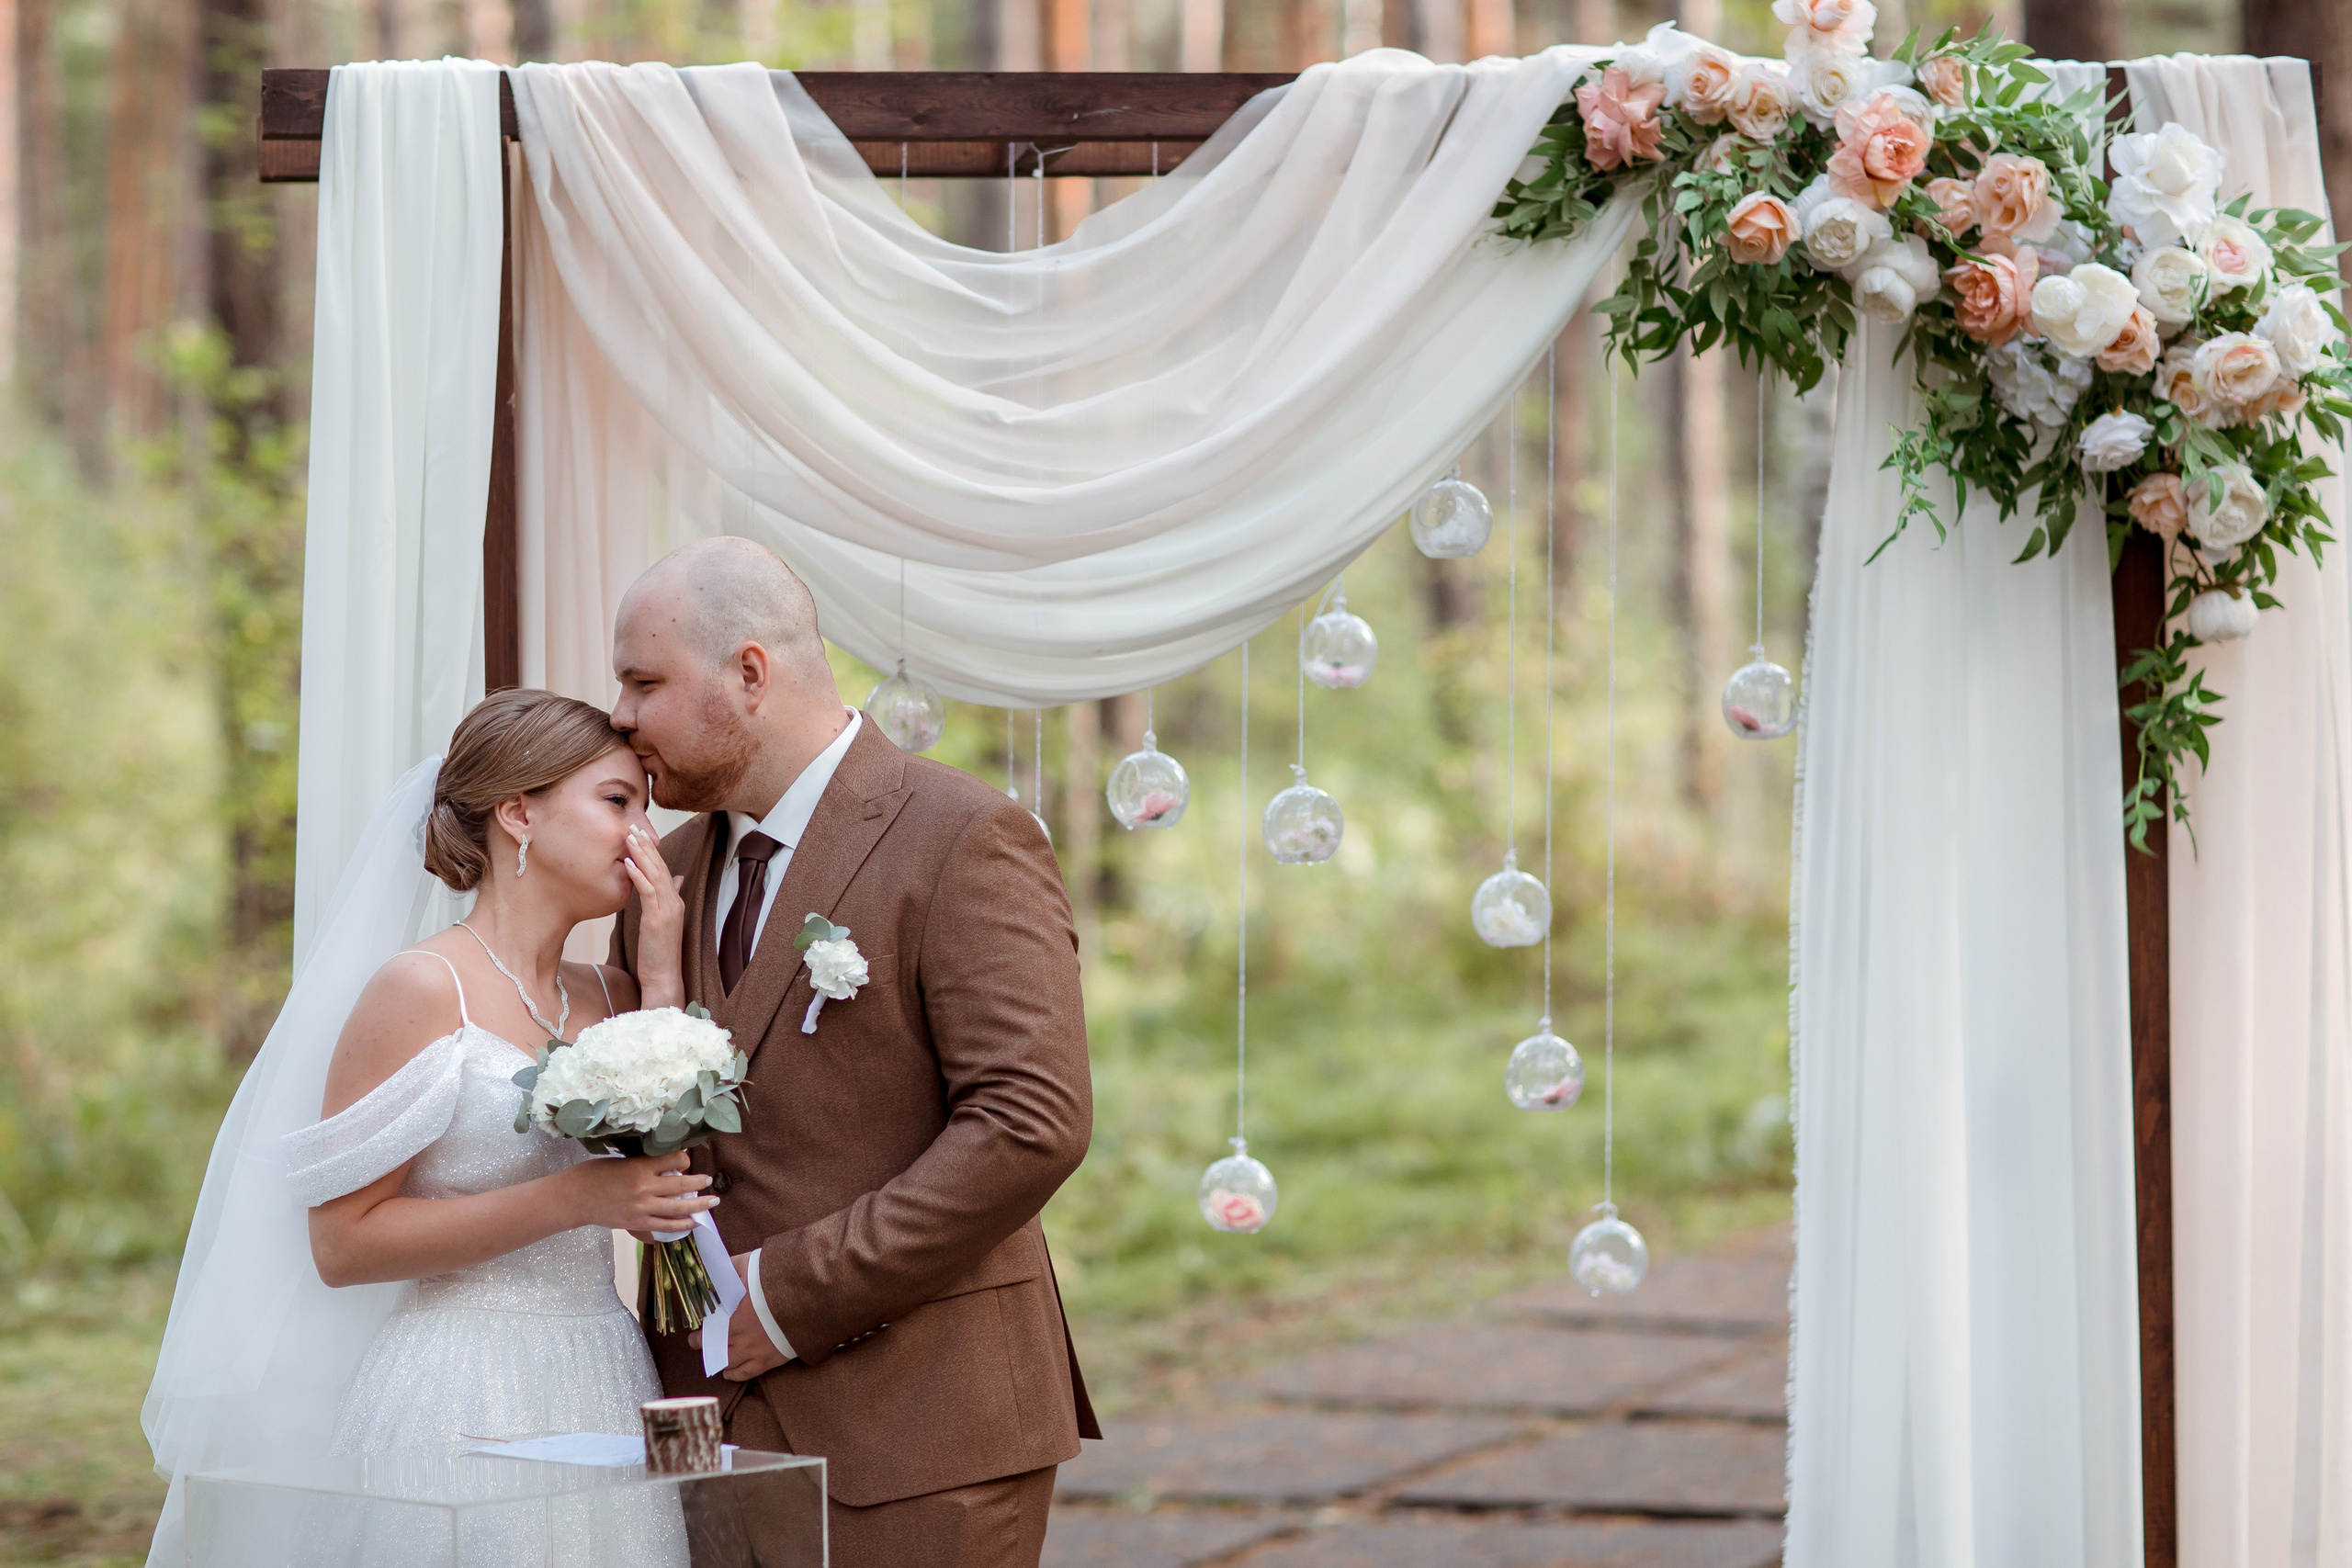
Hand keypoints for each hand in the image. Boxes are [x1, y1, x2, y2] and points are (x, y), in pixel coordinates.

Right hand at [565, 1151, 714, 1232]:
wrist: (573, 1198)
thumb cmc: (593, 1174)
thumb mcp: (621, 1160)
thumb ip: (644, 1164)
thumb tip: (667, 1165)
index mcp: (640, 1167)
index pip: (674, 1159)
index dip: (685, 1158)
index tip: (688, 1157)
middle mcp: (645, 1188)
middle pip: (681, 1185)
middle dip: (699, 1182)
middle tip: (709, 1180)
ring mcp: (642, 1208)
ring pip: (678, 1208)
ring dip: (698, 1205)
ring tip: (712, 1202)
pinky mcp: (637, 1223)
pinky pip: (665, 1226)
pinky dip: (681, 1225)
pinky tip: (693, 1223)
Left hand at [623, 824, 686, 1009]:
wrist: (664, 979)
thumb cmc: (658, 954)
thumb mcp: (662, 923)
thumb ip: (666, 899)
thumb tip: (675, 878)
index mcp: (674, 902)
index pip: (663, 869)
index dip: (651, 851)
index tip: (638, 834)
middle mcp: (674, 902)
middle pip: (660, 866)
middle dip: (646, 845)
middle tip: (632, 825)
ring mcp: (668, 910)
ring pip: (655, 874)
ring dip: (641, 854)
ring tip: (629, 836)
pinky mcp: (657, 919)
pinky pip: (648, 892)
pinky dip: (638, 875)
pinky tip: (627, 862)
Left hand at [688, 1252, 789, 1381]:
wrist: (807, 1296)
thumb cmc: (776, 1278)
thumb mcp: (746, 1264)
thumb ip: (726, 1268)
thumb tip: (712, 1270)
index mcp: (729, 1313)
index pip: (705, 1323)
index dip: (699, 1323)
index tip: (698, 1322)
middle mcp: (736, 1335)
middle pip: (710, 1343)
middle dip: (701, 1341)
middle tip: (697, 1339)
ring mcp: (751, 1350)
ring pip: (724, 1361)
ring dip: (715, 1358)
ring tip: (712, 1356)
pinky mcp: (767, 1360)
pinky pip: (743, 1373)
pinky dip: (732, 1374)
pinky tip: (728, 1372)